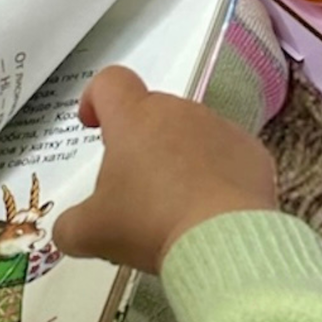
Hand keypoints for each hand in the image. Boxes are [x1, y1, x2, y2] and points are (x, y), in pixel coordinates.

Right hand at [51, 65, 279, 271]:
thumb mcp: (91, 233)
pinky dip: (216, 176)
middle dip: (139, 143)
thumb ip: (69, 226)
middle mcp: (180, 112)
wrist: (224, 240)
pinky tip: (210, 211)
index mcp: (135, 118)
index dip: (96, 97)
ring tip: (173, 207)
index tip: (93, 124)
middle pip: (152, 113)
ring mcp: (221, 128)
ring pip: (191, 134)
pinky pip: (226, 156)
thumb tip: (68, 230)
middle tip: (132, 189)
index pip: (111, 81)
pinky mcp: (253, 152)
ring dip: (179, 159)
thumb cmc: (148, 223)